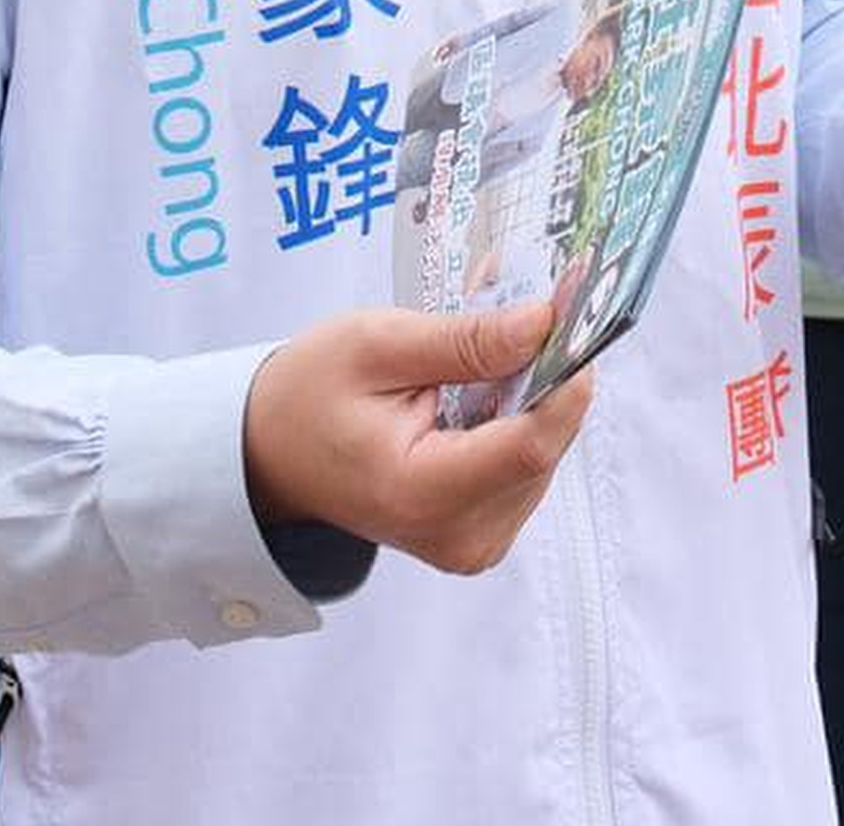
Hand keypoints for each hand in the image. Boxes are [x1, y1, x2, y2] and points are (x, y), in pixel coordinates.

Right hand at [241, 298, 592, 579]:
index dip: (563, 376)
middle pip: (542, 448)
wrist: (271, 452)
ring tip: (497, 335)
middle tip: (536, 300)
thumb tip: (543, 322)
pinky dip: (518, 411)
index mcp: (422, 494)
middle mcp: (457, 536)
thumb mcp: (379, 344)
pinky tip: (488, 376)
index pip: (528, 446)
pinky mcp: (478, 532)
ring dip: (534, 387)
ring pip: (542, 453)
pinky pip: (525, 464)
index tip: (572, 310)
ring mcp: (470, 542)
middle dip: (549, 370)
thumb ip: (465, 339)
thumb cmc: (312, 393)